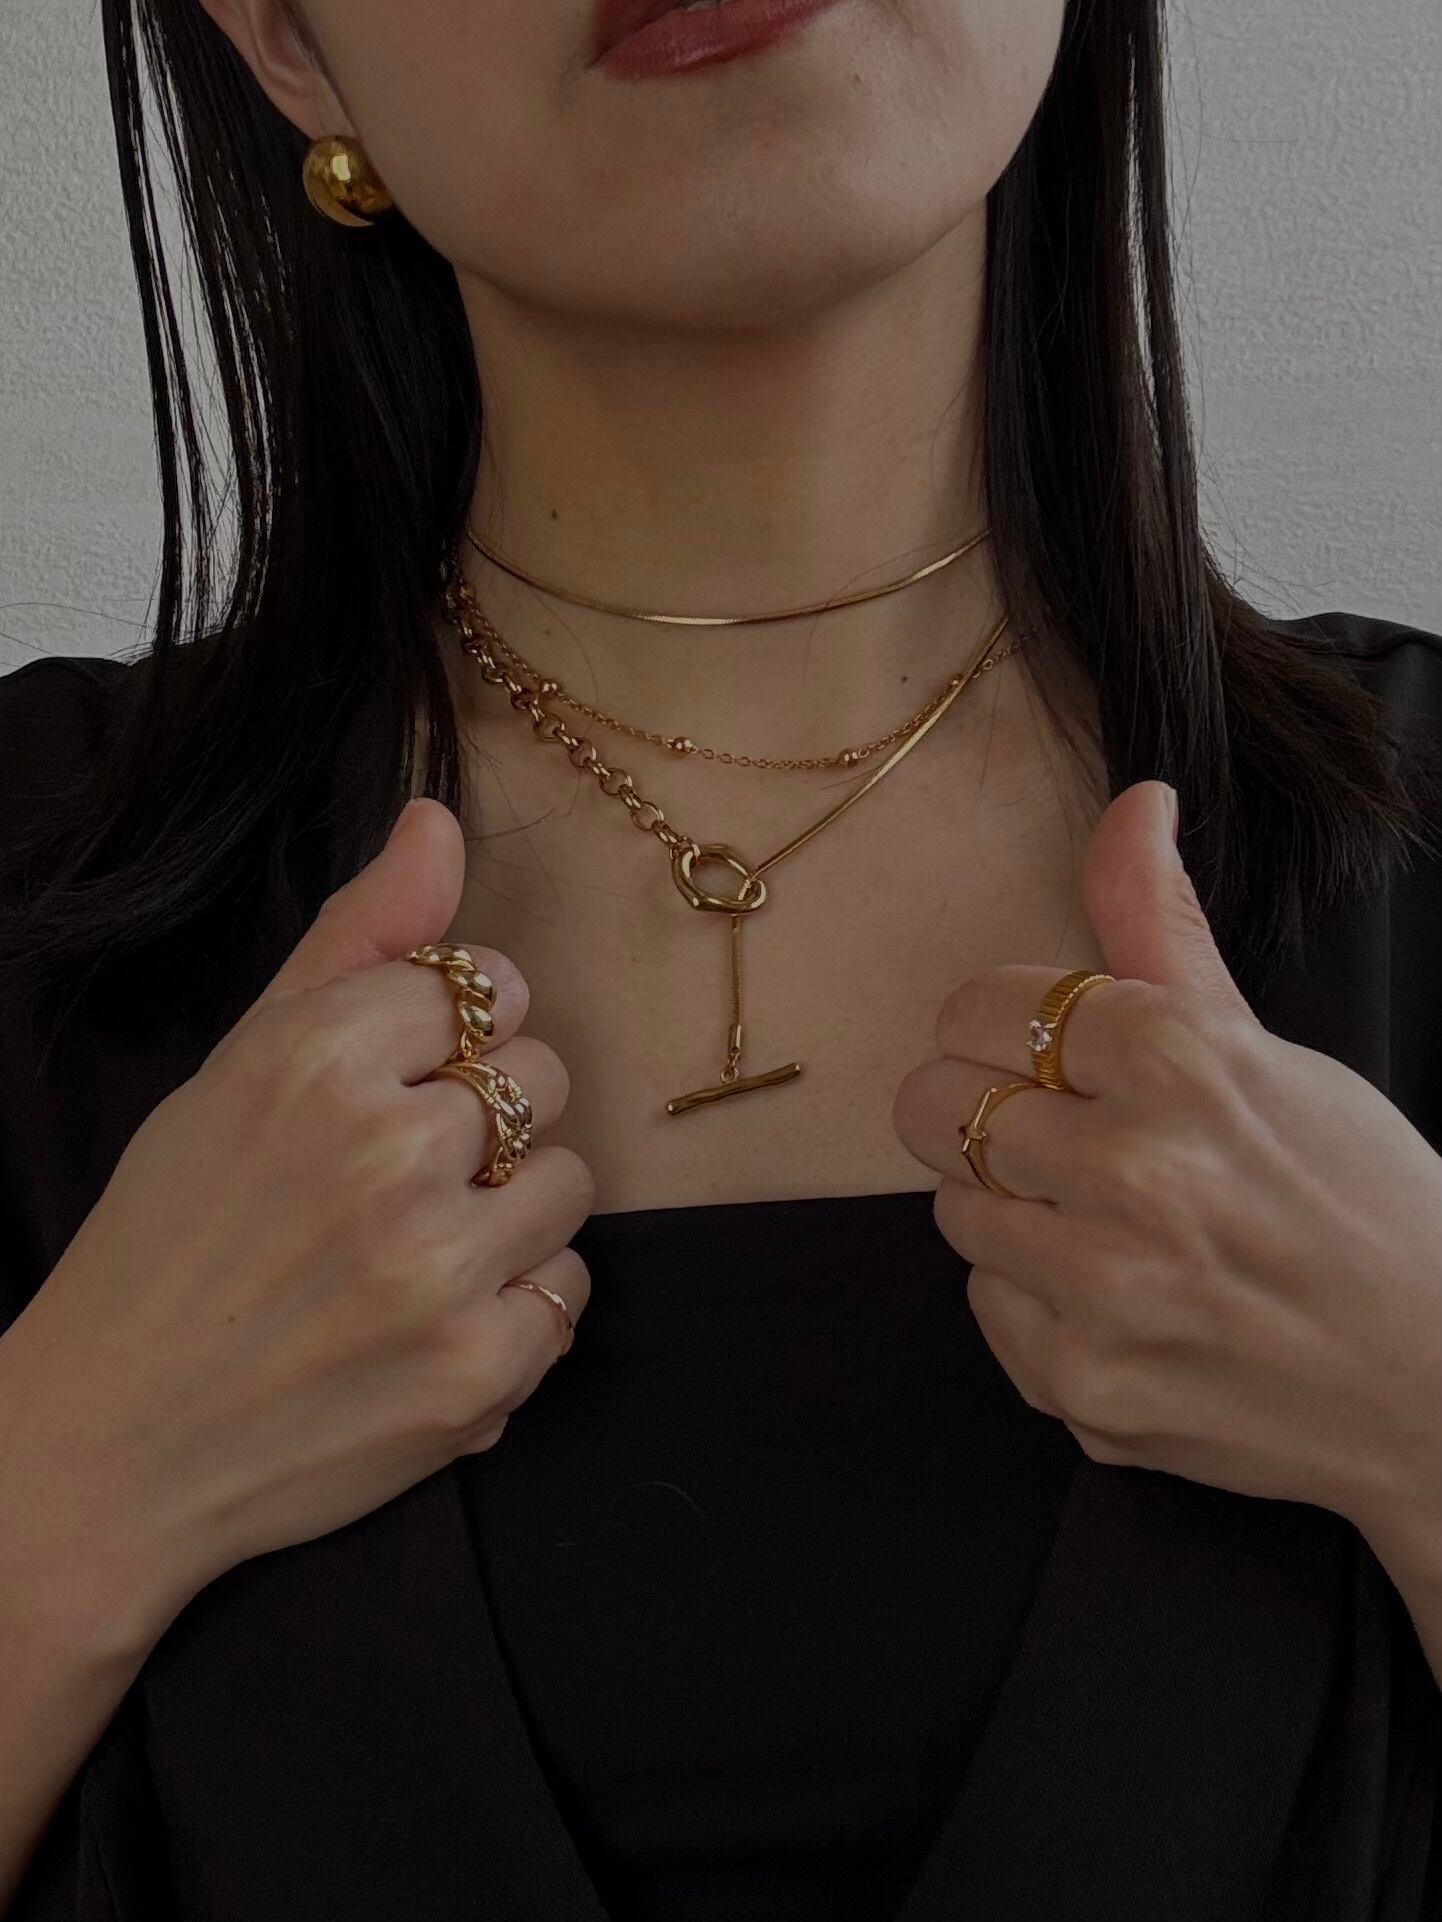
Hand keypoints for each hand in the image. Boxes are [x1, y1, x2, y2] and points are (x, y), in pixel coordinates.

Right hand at [0, 799, 593, 1648]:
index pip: (489, 984)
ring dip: (509, 1212)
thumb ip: (355, 940)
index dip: (446, 1036)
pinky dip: (518, 1306)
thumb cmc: (174, 1237)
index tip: (391, 1083)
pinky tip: (431, 1319)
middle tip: (397, 1175)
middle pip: (545, 1075)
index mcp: (317, 1056)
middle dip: (486, 1116)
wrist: (114, 1443)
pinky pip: (572, 1290)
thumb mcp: (239, 1066)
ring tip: (414, 1249)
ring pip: (571, 1181)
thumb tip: (438, 819)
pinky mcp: (476, 1372)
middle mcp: (387, 1153)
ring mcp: (439, 1271)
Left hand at [892, 780, 1441, 1540]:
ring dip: (1015, 1211)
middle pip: (934, 1105)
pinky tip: (1126, 1305)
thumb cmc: (1358, 1200)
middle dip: (989, 1114)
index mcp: (1178, 1059)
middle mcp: (1130, 1170)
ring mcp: (1103, 1291)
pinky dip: (1038, 1303)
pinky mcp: (1084, 1389)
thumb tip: (1132, 799)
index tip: (1049, 1058)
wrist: (1439, 1386)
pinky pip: (988, 1306)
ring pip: (954, 1209)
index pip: (976, 1005)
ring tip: (1111, 1228)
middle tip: (1062, 1142)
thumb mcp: (1268, 1049)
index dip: (1007, 1031)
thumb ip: (1163, 931)